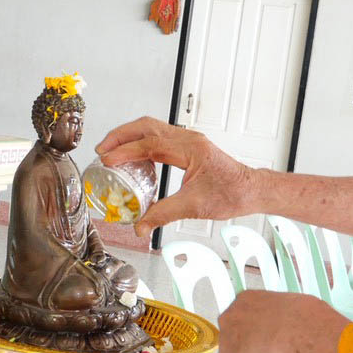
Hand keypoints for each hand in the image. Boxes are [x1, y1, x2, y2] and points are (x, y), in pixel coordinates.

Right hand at [95, 116, 256, 236]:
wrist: (251, 190)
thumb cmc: (232, 193)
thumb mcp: (194, 207)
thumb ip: (163, 215)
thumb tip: (139, 226)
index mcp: (190, 148)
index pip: (151, 143)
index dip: (126, 151)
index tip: (108, 160)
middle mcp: (188, 139)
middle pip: (146, 126)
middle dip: (120, 135)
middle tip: (102, 150)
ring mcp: (188, 140)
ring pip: (151, 128)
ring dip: (129, 137)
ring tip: (111, 151)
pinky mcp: (187, 147)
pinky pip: (158, 137)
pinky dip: (140, 143)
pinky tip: (132, 158)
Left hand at [217, 291, 346, 352]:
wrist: (299, 331)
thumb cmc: (304, 317)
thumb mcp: (294, 311)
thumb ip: (287, 321)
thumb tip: (306, 327)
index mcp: (246, 301)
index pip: (244, 321)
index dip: (251, 335)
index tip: (255, 345)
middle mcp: (232, 321)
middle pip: (234, 344)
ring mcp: (231, 347)